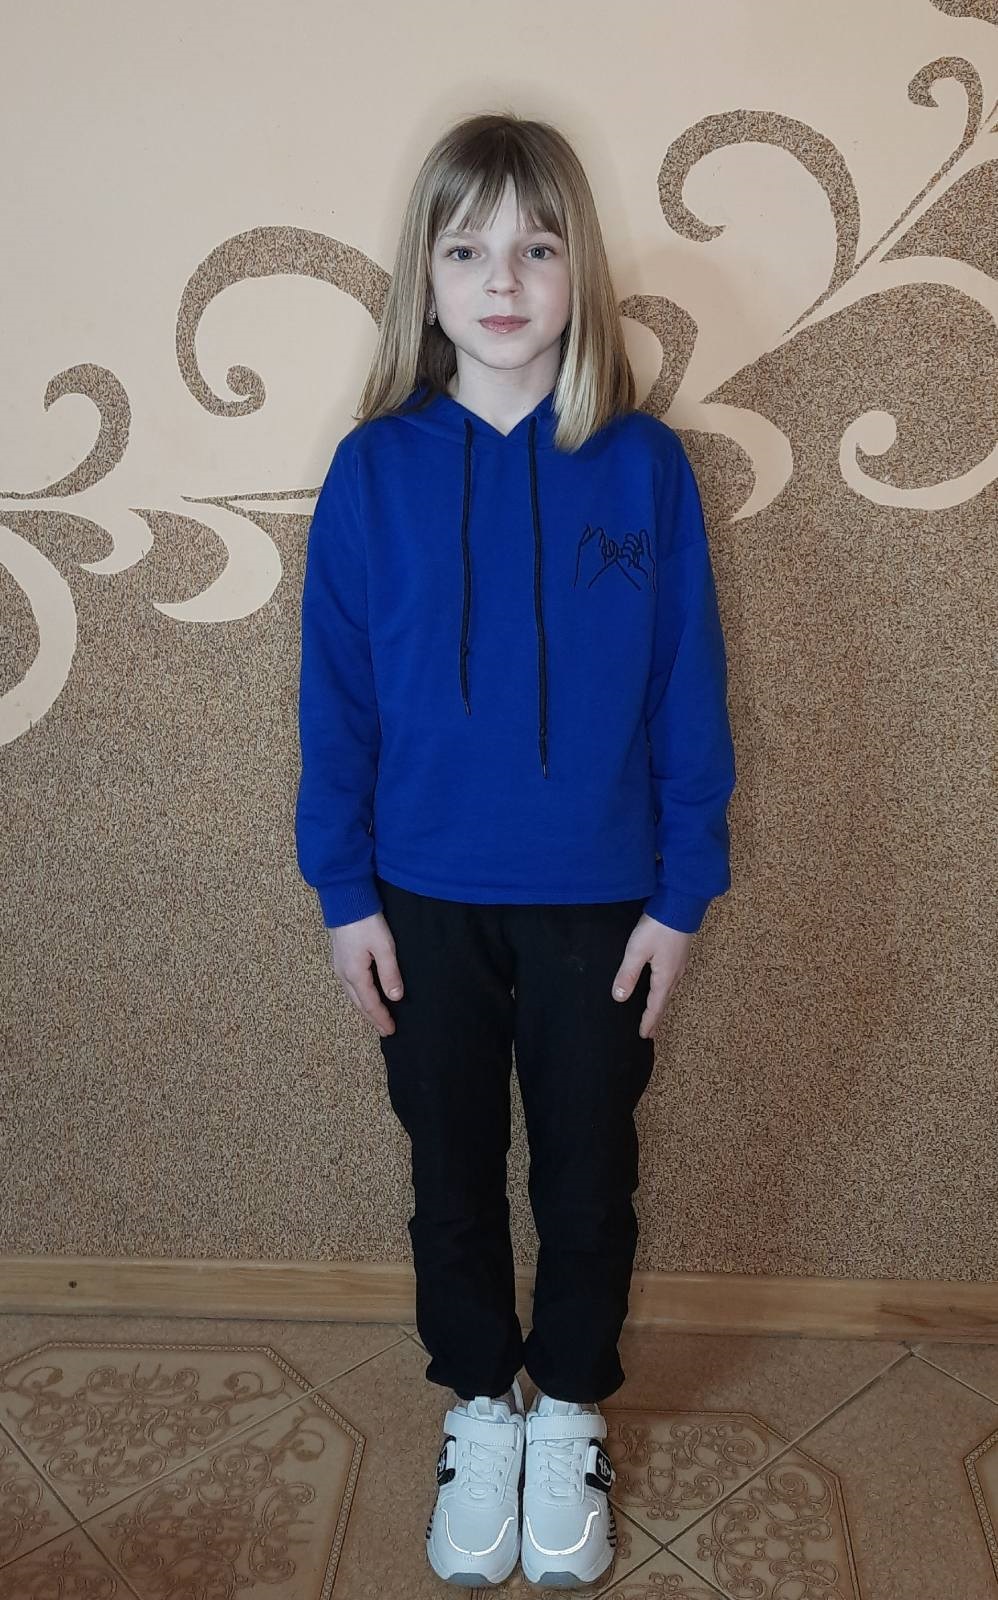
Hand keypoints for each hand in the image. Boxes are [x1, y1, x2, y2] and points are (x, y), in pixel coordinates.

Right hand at [328, 911, 403, 1037]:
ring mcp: (339, 966)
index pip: (370, 1004)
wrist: (345, 899)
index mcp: (355, 974)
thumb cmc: (365, 921)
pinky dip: (359, 996)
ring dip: (364, 1008)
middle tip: (384, 1030)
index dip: (381, 1018)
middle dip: (372, 1018)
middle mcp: (344, 974)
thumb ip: (390, 973)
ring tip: (375, 1018)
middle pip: (359, 1003)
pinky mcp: (339, 957)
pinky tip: (364, 995)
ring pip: (352, 995)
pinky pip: (349, 985)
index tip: (391, 1031)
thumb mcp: (384, 947)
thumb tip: (395, 997)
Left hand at [611, 913, 693, 1038]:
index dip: (648, 1021)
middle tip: (651, 1032)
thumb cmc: (658, 927)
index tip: (644, 1036)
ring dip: (661, 1004)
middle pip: (664, 1001)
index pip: (655, 1006)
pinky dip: (665, 991)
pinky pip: (672, 980)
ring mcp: (679, 963)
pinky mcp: (679, 953)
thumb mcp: (637, 950)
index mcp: (665, 977)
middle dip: (656, 1017)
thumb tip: (619, 998)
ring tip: (655, 1013)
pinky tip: (662, 986)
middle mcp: (675, 974)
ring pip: (669, 991)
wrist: (681, 903)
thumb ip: (628, 974)